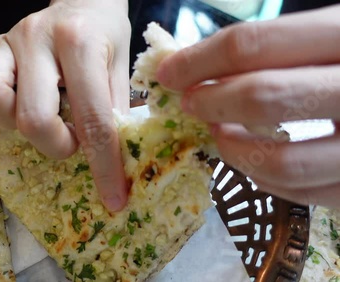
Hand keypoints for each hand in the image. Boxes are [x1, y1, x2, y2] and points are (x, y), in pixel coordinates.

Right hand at [0, 0, 130, 210]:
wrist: (83, 0)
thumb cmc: (104, 37)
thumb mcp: (121, 69)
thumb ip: (116, 111)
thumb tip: (113, 160)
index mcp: (80, 43)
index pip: (92, 119)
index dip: (104, 166)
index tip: (113, 197)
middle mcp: (36, 38)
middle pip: (30, 116)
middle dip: (54, 145)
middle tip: (69, 139)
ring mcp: (6, 40)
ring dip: (12, 120)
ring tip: (36, 116)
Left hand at [156, 5, 339, 206]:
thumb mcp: (331, 35)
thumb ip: (276, 48)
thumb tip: (196, 65)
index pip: (254, 45)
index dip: (199, 60)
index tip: (169, 73)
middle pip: (264, 98)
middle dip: (210, 102)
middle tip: (189, 102)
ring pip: (281, 161)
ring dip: (231, 149)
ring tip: (216, 133)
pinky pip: (299, 193)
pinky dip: (260, 177)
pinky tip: (248, 158)